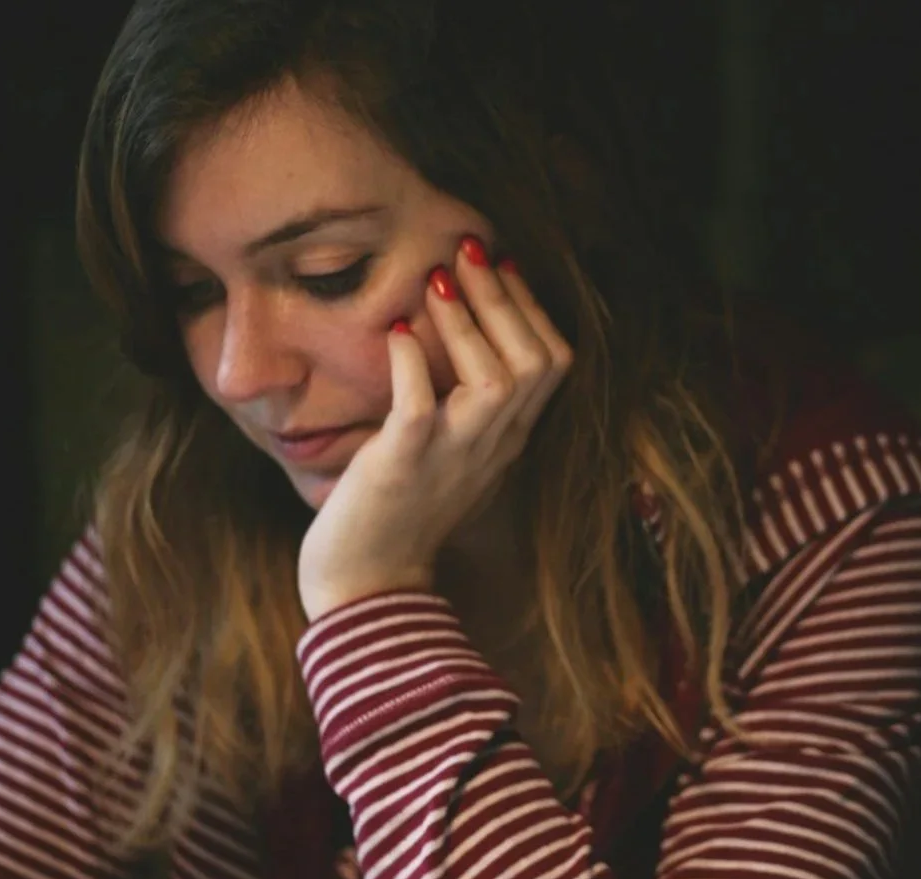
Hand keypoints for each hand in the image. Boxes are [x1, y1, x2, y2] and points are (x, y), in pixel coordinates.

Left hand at [297, 236, 573, 619]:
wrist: (367, 587)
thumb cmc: (398, 515)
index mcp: (507, 441)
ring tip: (433, 280)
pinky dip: (413, 364)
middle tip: (468, 249)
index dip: (532, 308)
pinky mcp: (404, 465)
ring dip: (467, 321)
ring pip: (497, 379)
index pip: (553, 363)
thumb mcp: (449, 455)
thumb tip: (451, 333)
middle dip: (504, 296)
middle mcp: (492, 447)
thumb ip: (464, 406)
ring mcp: (452, 457)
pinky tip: (399, 334)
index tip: (501, 265)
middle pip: (536, 361)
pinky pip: (421, 407)